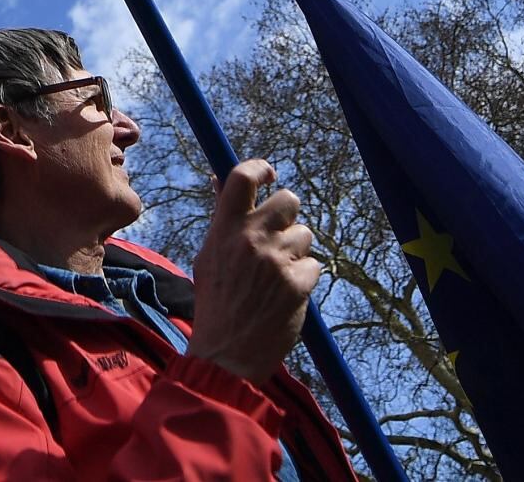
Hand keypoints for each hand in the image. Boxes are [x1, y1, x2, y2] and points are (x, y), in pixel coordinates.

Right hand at [184, 159, 319, 379]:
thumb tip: (221, 179)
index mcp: (225, 229)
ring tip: (276, 276)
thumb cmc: (216, 304)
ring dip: (296, 252)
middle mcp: (251, 238)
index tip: (269, 175)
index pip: (243, 177)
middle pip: (288, 200)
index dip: (260, 167)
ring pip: (305, 235)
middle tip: (278, 238)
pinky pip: (314, 266)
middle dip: (288, 217)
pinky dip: (304, 279)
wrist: (226, 355)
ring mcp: (276, 260)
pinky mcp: (297, 283)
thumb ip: (223, 219)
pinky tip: (286, 295)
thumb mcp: (209, 256)